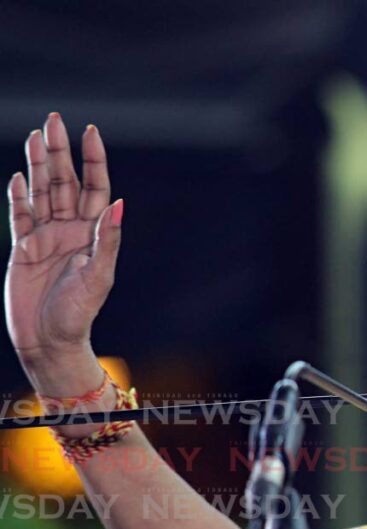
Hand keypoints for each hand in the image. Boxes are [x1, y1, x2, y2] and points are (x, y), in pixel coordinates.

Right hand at [5, 113, 121, 368]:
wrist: (49, 341)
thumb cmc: (78, 314)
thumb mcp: (98, 277)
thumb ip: (107, 240)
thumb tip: (120, 203)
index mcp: (94, 234)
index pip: (95, 188)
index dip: (93, 160)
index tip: (90, 131)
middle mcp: (71, 231)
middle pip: (64, 183)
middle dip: (60, 152)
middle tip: (54, 120)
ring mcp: (46, 238)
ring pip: (41, 192)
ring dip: (38, 165)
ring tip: (36, 136)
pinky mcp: (23, 249)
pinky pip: (19, 216)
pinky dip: (17, 196)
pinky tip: (18, 175)